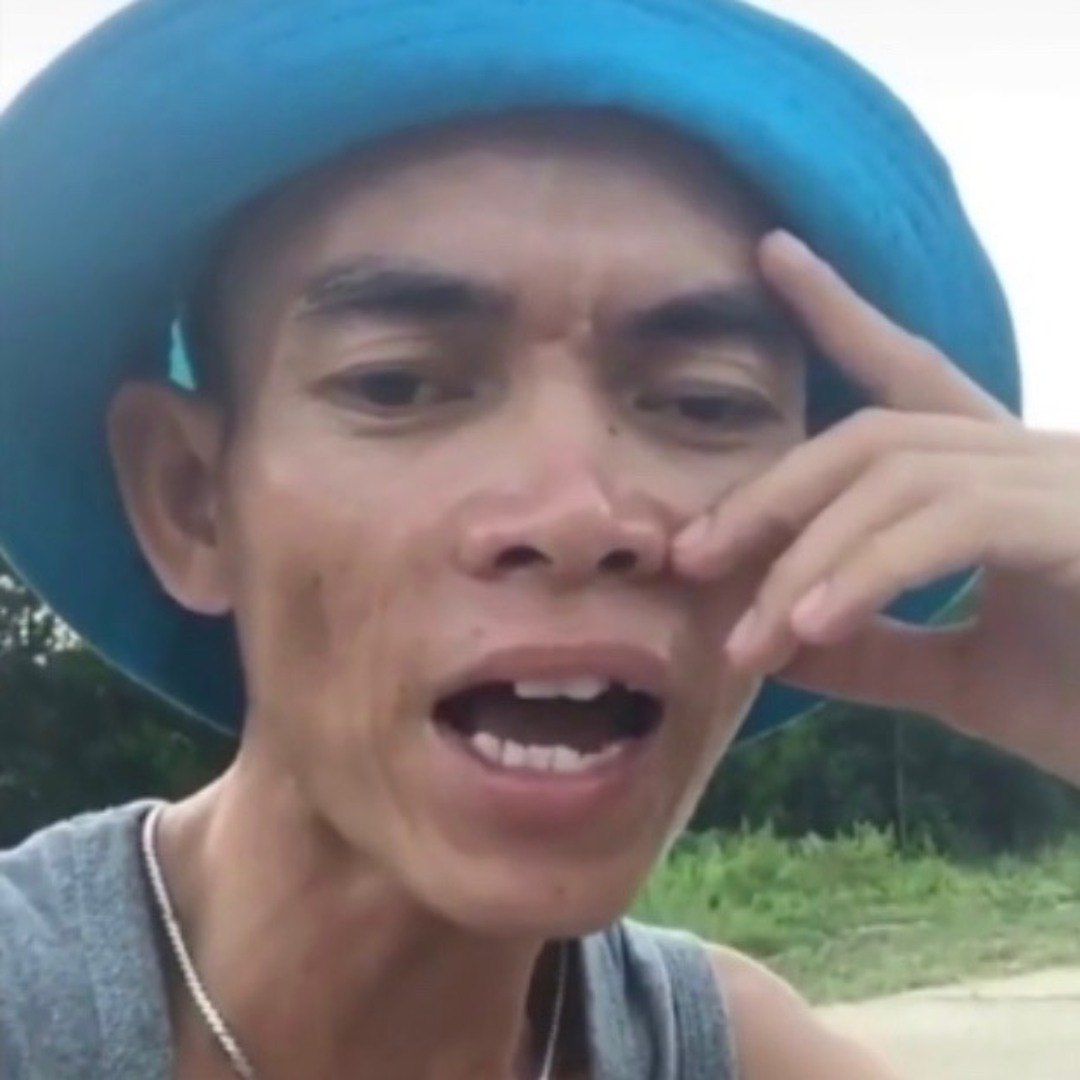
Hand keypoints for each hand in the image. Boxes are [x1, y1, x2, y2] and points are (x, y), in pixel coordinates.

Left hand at [674, 232, 1079, 785]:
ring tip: (749, 639)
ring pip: (897, 475)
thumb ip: (875, 647)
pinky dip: (868, 572)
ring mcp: (1070, 481)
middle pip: (872, 435)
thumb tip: (777, 635)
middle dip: (771, 494)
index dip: (844, 313)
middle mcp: (1039, 458)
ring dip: (806, 558)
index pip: (913, 377)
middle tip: (689, 555)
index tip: (776, 254)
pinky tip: (812, 630)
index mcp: (1007, 483)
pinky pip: (953, 522)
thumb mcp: (964, 679)